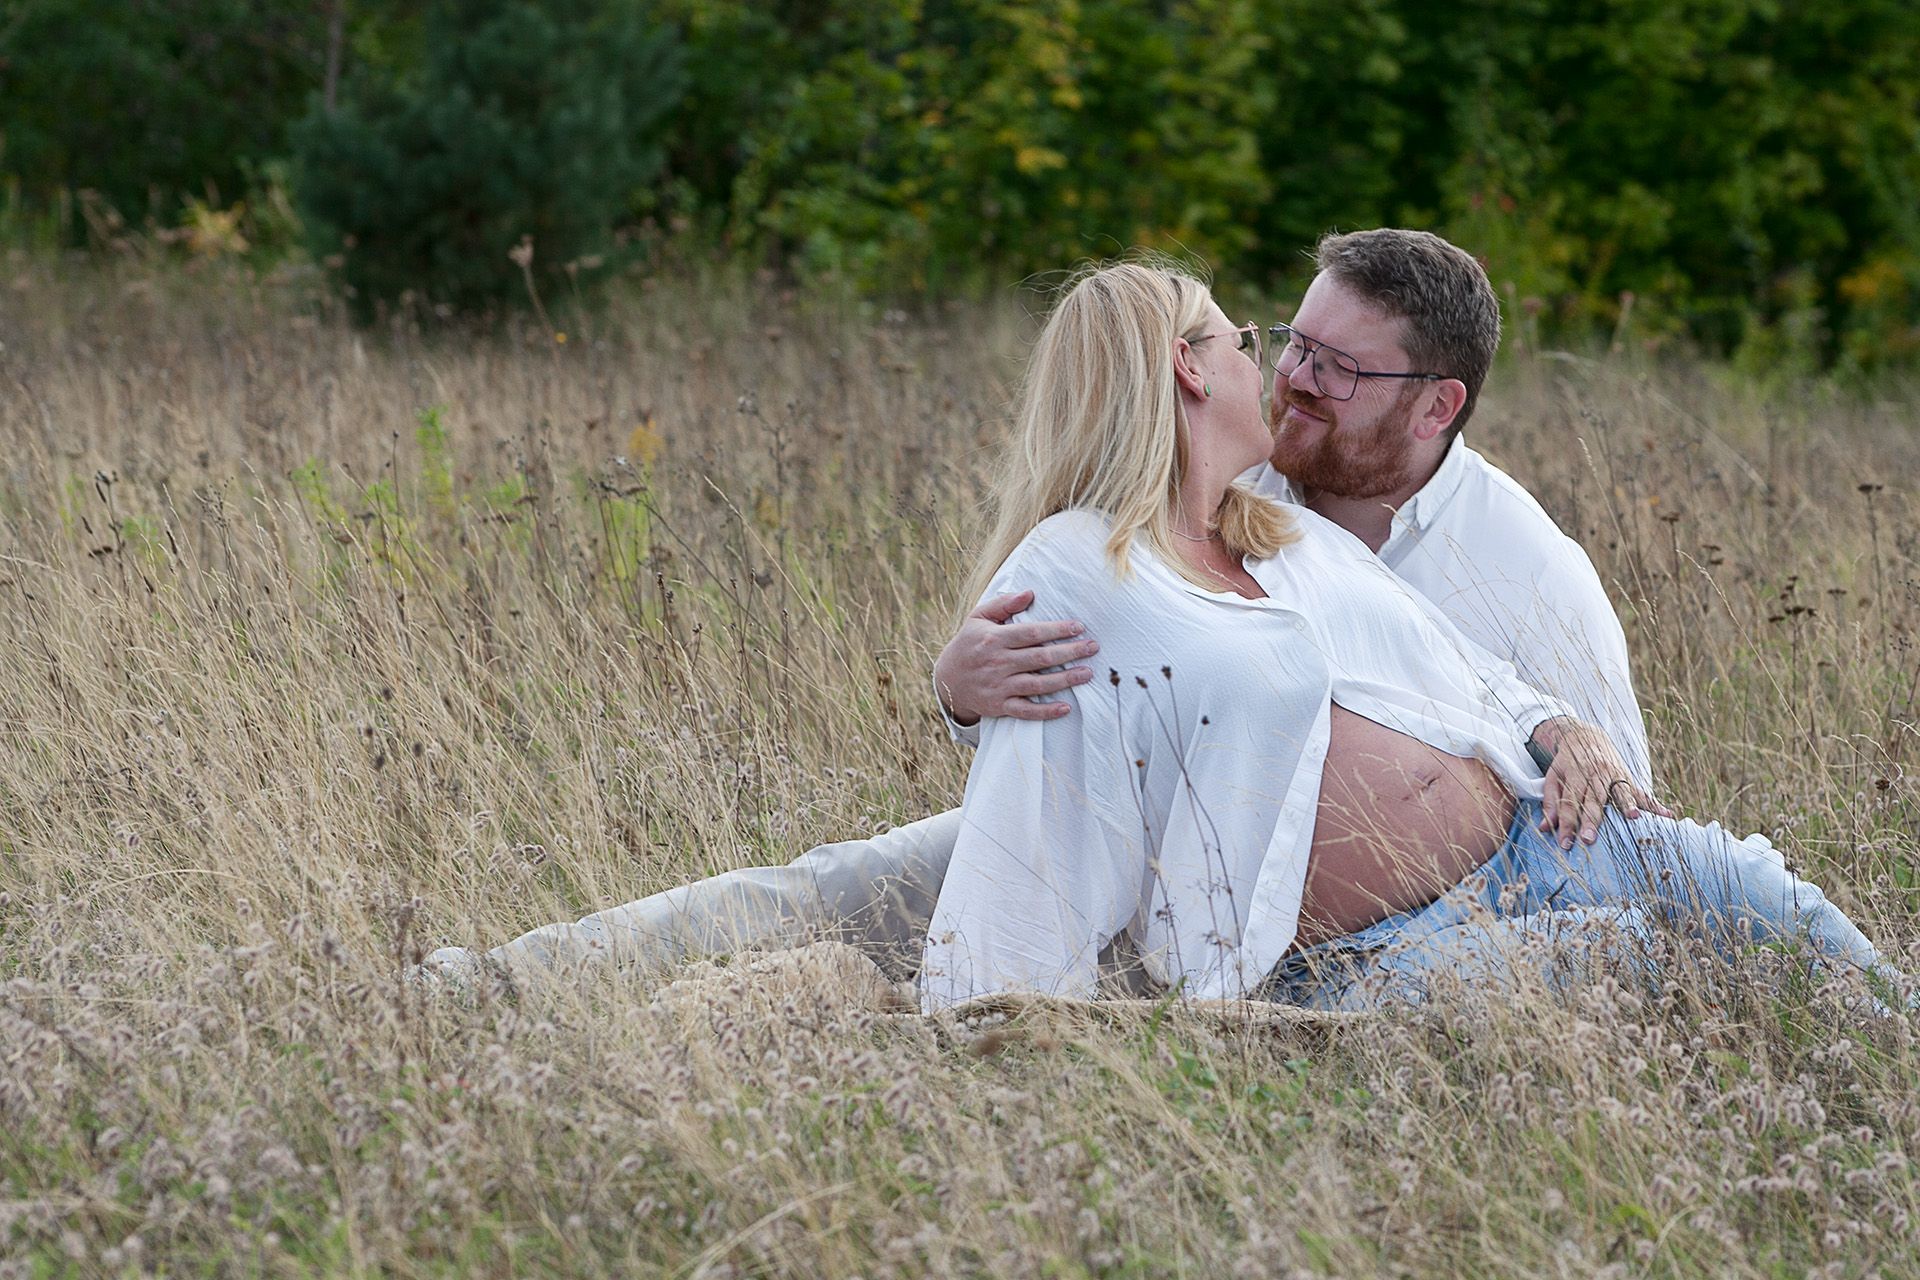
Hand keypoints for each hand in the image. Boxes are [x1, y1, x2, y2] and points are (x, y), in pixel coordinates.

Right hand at [933, 589, 1098, 724]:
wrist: (947, 680)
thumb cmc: (968, 643)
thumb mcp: (978, 618)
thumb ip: (1003, 604)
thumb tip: (1030, 593)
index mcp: (993, 639)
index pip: (1030, 633)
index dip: (1056, 630)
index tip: (1078, 627)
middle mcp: (997, 663)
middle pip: (1039, 658)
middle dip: (1069, 652)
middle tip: (1092, 647)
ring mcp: (999, 687)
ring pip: (1037, 684)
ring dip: (1064, 680)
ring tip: (1087, 673)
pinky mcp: (1000, 706)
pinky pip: (1025, 711)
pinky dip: (1045, 711)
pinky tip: (1065, 707)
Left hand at [1531, 716, 1673, 848]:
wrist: (1586, 736)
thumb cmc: (1568, 763)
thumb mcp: (1553, 777)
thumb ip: (1550, 802)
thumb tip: (1545, 828)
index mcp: (1575, 773)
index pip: (1569, 802)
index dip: (1567, 824)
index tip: (1565, 844)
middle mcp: (1596, 773)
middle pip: (1593, 800)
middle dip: (1591, 820)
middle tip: (1589, 839)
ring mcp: (1615, 774)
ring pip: (1620, 792)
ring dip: (1627, 804)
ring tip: (1632, 818)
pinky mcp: (1628, 777)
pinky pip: (1642, 792)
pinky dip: (1654, 804)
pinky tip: (1667, 814)